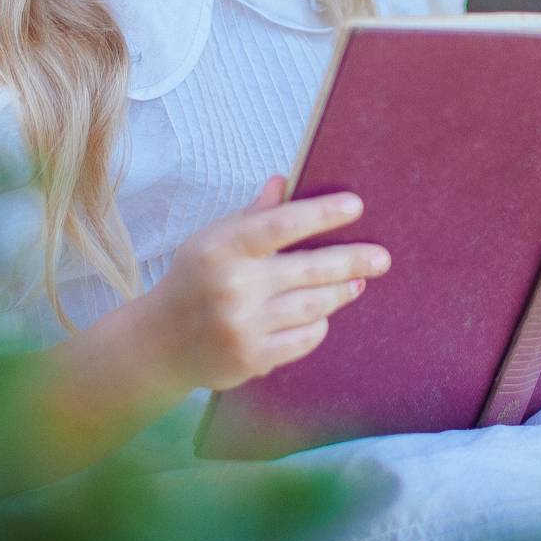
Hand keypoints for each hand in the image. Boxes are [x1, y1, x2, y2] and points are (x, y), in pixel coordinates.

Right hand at [145, 174, 391, 391]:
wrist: (158, 342)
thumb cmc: (193, 279)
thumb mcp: (212, 239)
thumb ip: (252, 215)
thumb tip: (284, 181)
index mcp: (222, 248)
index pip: (281, 225)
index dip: (322, 214)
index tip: (355, 206)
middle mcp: (233, 287)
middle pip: (308, 270)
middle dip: (351, 261)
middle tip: (382, 257)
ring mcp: (243, 327)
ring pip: (312, 306)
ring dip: (340, 292)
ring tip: (357, 281)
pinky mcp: (251, 359)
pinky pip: (303, 338)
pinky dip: (317, 323)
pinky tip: (323, 313)